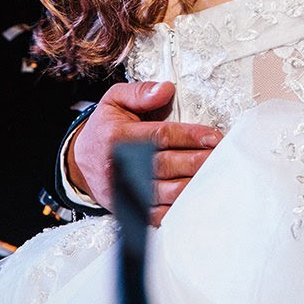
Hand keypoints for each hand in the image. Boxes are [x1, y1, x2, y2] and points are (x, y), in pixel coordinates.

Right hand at [69, 81, 221, 225]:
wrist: (80, 162)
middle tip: (223, 157)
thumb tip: (166, 89)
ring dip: (194, 186)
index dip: (190, 136)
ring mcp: (125, 191)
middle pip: (166, 166)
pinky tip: (199, 198)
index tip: (214, 137)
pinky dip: (180, 209)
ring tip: (217, 176)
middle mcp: (121, 167)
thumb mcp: (114, 100)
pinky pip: (158, 215)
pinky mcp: (129, 209)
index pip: (160, 136)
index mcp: (118, 137)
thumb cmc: (105, 128)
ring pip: (166, 193)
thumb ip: (140, 92)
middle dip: (198, 161)